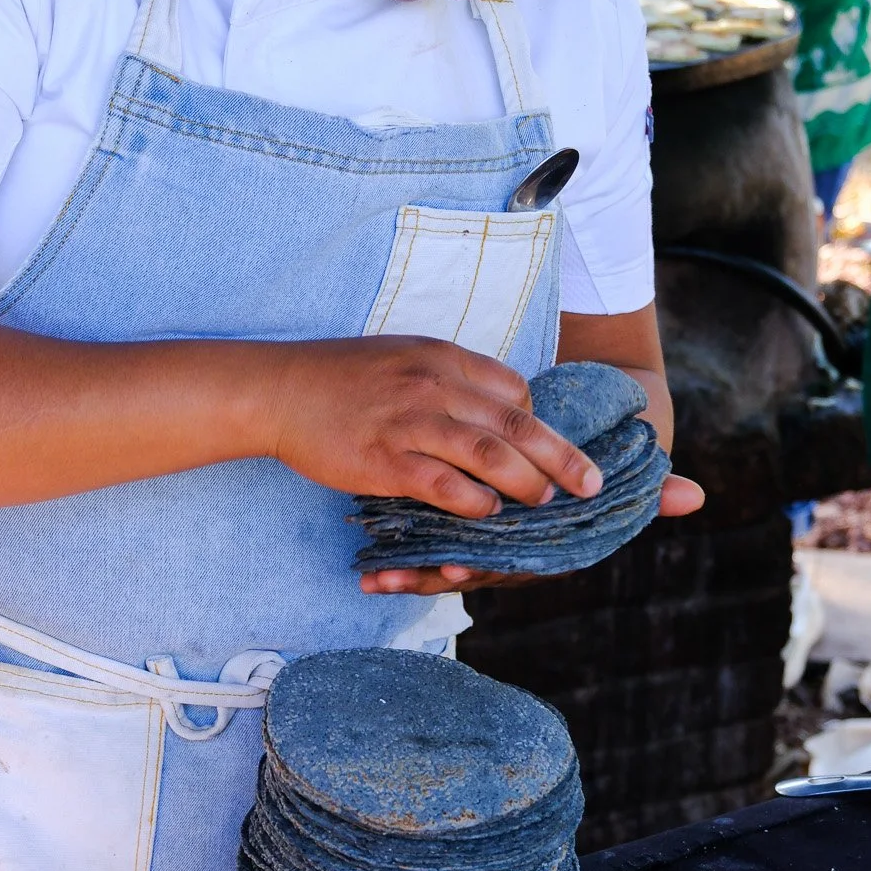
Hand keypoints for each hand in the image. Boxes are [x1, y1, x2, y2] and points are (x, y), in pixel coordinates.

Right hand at [265, 335, 601, 528]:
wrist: (279, 390)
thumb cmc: (338, 377)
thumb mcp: (401, 356)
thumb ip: (445, 378)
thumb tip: (485, 407)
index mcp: (442, 358)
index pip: (513, 390)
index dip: (538, 422)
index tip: (548, 449)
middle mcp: (434, 386)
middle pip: (516, 424)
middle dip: (561, 457)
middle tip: (592, 483)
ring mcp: (411, 422)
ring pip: (490, 455)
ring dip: (527, 483)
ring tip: (546, 503)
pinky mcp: (386, 459)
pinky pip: (445, 485)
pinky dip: (475, 502)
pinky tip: (489, 514)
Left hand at [359, 469, 705, 595]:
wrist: (568, 469)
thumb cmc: (589, 477)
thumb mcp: (617, 478)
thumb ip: (651, 489)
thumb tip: (697, 495)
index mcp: (548, 549)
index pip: (514, 567)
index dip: (482, 570)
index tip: (452, 573)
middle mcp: (515, 557)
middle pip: (471, 572)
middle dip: (436, 576)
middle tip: (396, 577)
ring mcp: (483, 551)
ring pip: (444, 570)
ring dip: (409, 576)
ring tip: (376, 578)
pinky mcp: (457, 538)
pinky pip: (426, 560)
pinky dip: (399, 567)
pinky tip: (367, 575)